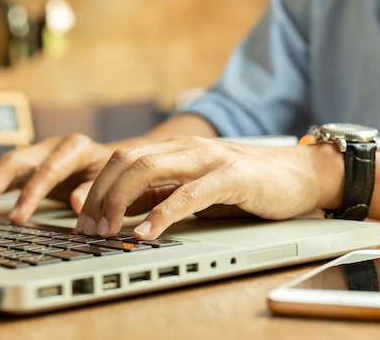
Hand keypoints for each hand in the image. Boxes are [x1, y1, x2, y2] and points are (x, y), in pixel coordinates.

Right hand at [0, 133, 111, 221]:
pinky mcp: (28, 165)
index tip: (17, 219)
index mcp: (76, 148)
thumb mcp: (110, 182)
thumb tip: (75, 203)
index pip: (48, 170)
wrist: (112, 160)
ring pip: (3, 165)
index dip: (30, 194)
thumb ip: (93, 191)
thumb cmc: (111, 173)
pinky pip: (3, 175)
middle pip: (15, 160)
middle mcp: (52, 146)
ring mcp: (38, 153)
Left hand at [76, 136, 341, 239]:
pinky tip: (147, 232)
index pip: (121, 159)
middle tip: (87, 227)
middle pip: (126, 160)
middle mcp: (185, 149)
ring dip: (120, 200)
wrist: (298, 173)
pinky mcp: (232, 177)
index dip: (95, 187)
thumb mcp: (194, 188)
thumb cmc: (245, 183)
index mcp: (174, 150)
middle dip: (99, 194)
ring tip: (107, 229)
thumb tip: (122, 213)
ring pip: (149, 169)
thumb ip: (160, 195)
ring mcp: (209, 159)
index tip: (81, 218)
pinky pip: (190, 193)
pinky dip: (163, 213)